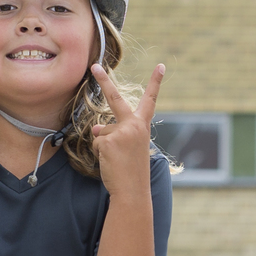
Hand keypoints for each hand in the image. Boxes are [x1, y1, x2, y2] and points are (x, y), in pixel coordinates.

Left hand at [90, 61, 166, 195]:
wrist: (132, 190)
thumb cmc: (132, 171)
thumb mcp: (128, 148)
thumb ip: (115, 134)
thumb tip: (97, 128)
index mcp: (143, 126)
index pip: (150, 100)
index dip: (155, 82)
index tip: (161, 65)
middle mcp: (134, 125)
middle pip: (115, 98)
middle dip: (104, 80)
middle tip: (94, 65)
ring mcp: (121, 132)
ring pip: (102, 132)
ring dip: (105, 147)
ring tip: (118, 160)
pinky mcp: (109, 141)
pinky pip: (97, 143)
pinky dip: (101, 154)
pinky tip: (111, 162)